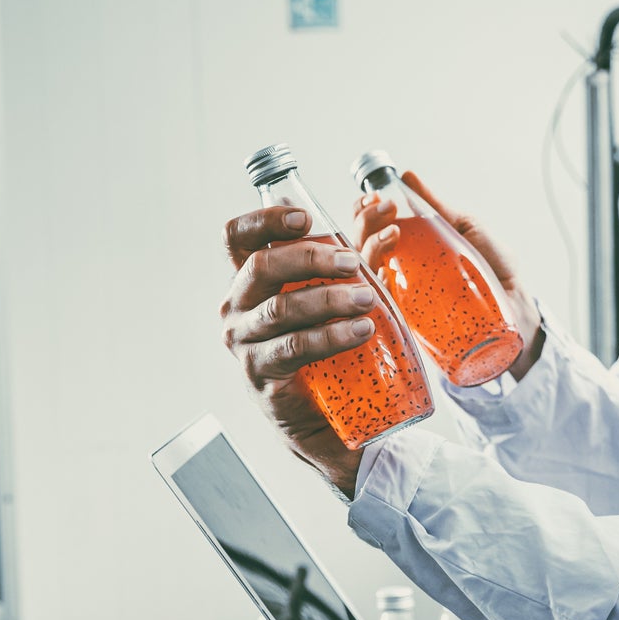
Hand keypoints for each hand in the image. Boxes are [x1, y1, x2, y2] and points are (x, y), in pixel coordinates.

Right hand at [221, 207, 371, 494]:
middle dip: (311, 258)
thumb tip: (382, 207)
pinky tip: (361, 330)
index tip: (305, 218)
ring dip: (328, 298)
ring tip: (367, 299)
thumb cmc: (327, 340)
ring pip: (281, 308)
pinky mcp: (261, 375)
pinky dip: (331, 336)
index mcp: (248, 279)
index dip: (265, 220)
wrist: (323, 411)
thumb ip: (358, 248)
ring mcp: (244, 342)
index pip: (236, 237)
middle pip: (261, 266)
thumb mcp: (341, 288)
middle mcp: (236, 307)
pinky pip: (294, 347)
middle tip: (352, 263)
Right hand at [355, 171, 543, 380]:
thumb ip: (437, 208)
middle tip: (386, 208)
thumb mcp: (466, 230)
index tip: (374, 198)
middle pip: (358, 250)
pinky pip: (381, 310)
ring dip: (371, 248)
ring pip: (365, 276)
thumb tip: (407, 176)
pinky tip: (386, 273)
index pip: (368, 230)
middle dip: (365, 223)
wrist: (517, 307)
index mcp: (405, 251)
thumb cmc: (493, 269)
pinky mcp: (410, 325)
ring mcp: (400, 300)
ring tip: (394, 231)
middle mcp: (396, 274)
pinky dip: (378, 288)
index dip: (363, 212)